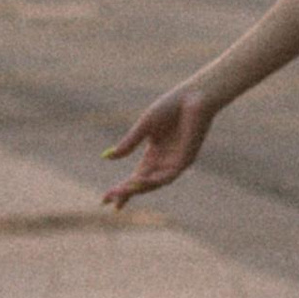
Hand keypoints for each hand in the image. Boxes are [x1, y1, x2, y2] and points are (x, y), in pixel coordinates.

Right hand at [102, 81, 221, 208]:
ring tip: (119, 192)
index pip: (136, 177)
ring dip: (136, 188)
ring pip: (154, 183)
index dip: (121, 189)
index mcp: (154, 153)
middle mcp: (164, 161)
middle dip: (125, 192)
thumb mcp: (144, 125)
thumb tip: (108, 157)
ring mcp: (175, 162)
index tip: (104, 200)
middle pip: (142, 183)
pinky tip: (139, 180)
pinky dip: (153, 180)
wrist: (194, 96)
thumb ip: (129, 142)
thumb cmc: (171, 106)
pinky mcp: (186, 160)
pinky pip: (168, 176)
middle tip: (106, 200)